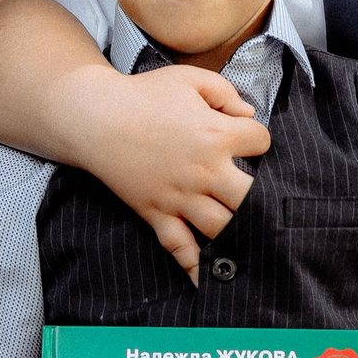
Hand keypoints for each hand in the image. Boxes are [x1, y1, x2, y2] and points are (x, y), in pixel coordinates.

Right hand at [71, 63, 270, 279]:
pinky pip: (179, 247)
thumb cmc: (143, 94)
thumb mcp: (190, 79)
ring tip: (248, 231)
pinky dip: (195, 267)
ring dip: (239, 230)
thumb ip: (226, 93)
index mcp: (216, 134)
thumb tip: (248, 114)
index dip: (258, 138)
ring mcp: (180, 197)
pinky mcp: (157, 214)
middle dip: (263, 195)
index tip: (248, 139)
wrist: (94, 117)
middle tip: (258, 193)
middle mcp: (203, 171)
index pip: (261, 142)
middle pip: (252, 197)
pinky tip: (210, 278)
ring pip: (223, 227)